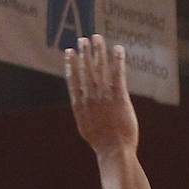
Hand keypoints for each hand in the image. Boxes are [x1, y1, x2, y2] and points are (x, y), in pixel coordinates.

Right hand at [64, 35, 137, 156]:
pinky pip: (118, 74)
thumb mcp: (86, 126)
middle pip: (86, 70)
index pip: (73, 79)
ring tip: (97, 38)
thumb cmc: (101, 141)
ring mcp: (104, 96)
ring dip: (98, 51)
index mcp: (79, 104)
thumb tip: (82, 103)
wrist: (113, 149)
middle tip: (83, 39)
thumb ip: (84, 111)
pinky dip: (117, 60)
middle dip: (84, 53)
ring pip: (100, 69)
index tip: (69, 51)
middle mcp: (90, 97)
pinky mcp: (119, 97)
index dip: (71, 63)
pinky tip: (117, 49)